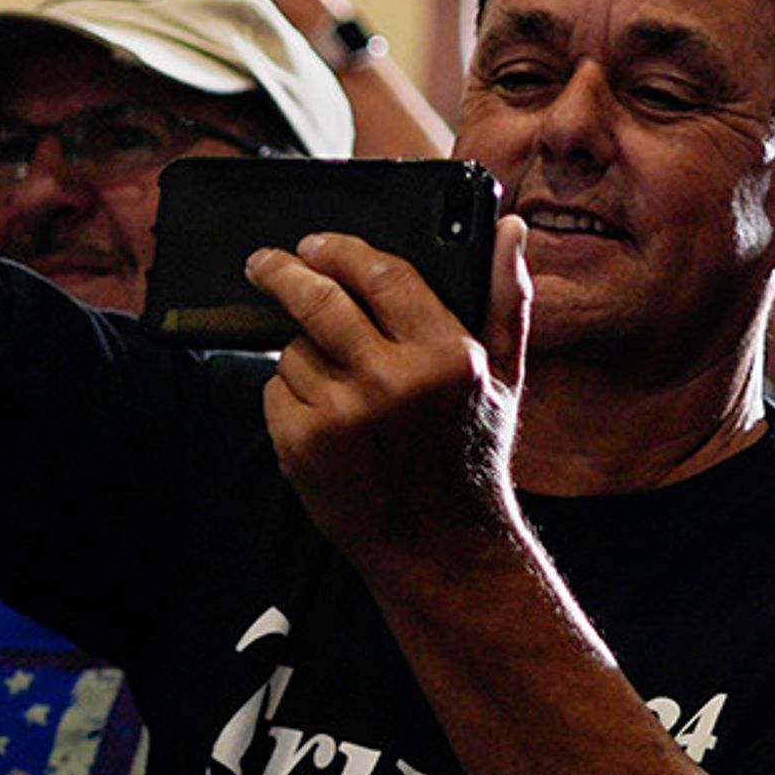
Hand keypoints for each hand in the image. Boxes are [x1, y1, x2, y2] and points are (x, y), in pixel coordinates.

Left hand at [251, 218, 529, 568]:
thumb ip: (506, 296)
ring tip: (336, 381)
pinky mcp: (304, 446)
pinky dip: (290, 396)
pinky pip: (276, 392)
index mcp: (447, 354)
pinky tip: (325, 416)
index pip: (381, 273)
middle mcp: (393, 380)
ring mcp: (343, 414)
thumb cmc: (471, 453)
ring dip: (303, 352)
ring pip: (293, 349)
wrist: (440, 546)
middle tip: (265, 263)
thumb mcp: (503, 374)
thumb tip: (509, 228)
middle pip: (317, 299)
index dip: (340, 250)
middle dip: (281, 272)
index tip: (316, 242)